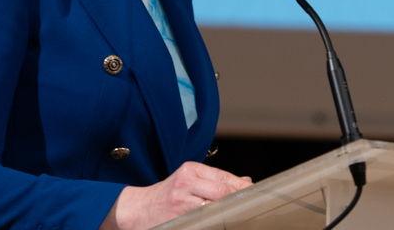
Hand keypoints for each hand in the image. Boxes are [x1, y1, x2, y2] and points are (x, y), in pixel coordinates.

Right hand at [100, 161, 252, 229]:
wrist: (137, 209)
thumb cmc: (167, 195)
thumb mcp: (189, 180)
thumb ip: (216, 180)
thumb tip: (246, 181)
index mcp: (191, 170)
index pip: (224, 179)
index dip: (242, 189)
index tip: (255, 195)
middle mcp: (186, 183)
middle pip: (223, 192)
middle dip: (239, 201)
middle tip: (251, 208)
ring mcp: (182, 202)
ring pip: (216, 208)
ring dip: (230, 213)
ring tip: (239, 217)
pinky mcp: (179, 219)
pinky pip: (205, 221)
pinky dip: (216, 222)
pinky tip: (222, 223)